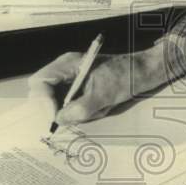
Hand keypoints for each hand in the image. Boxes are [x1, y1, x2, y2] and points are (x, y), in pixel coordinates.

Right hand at [27, 46, 173, 126]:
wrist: (145, 72)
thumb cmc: (127, 76)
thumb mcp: (104, 94)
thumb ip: (80, 108)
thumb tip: (59, 120)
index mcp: (68, 64)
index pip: (40, 82)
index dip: (42, 102)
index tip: (55, 117)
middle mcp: (64, 71)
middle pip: (42, 93)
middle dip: (54, 109)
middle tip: (72, 119)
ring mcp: (70, 81)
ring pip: (55, 103)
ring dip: (70, 112)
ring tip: (93, 110)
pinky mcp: (78, 91)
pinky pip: (69, 106)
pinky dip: (79, 113)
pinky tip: (97, 109)